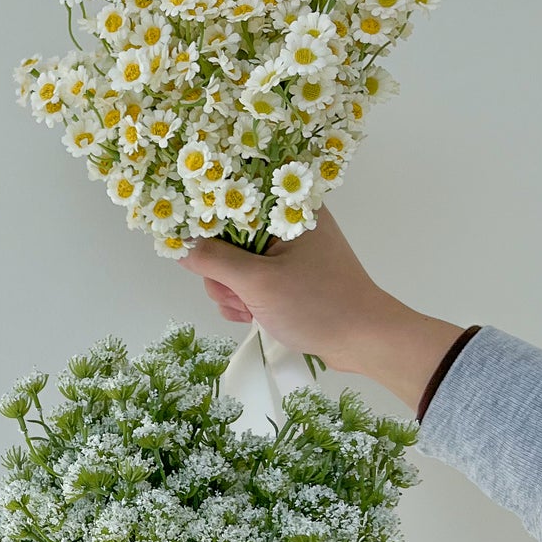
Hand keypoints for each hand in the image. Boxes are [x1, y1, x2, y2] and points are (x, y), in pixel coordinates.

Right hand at [180, 206, 463, 411]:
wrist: (363, 340)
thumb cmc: (318, 304)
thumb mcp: (258, 282)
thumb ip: (213, 260)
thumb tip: (178, 246)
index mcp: (289, 209)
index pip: (234, 201)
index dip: (208, 223)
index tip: (195, 247)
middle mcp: (289, 223)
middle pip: (229, 237)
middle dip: (223, 272)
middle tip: (237, 294)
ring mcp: (289, 252)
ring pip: (235, 264)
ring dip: (232, 292)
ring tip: (250, 310)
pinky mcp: (289, 276)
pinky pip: (250, 281)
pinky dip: (245, 300)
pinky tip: (253, 316)